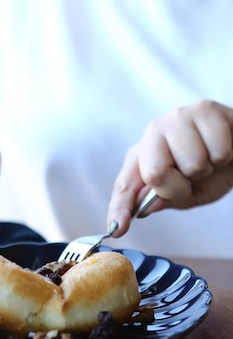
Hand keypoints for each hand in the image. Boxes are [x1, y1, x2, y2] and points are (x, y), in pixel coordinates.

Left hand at [107, 100, 232, 236]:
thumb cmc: (212, 172)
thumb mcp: (187, 194)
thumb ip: (165, 199)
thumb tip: (144, 208)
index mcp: (142, 157)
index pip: (125, 186)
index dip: (120, 208)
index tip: (117, 230)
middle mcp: (154, 134)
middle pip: (155, 173)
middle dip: (180, 186)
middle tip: (193, 177)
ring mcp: (177, 118)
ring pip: (193, 163)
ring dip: (208, 168)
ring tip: (211, 158)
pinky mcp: (205, 109)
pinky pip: (218, 149)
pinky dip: (226, 155)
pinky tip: (224, 146)